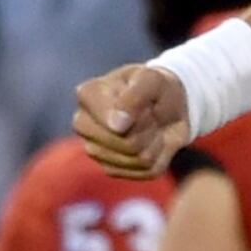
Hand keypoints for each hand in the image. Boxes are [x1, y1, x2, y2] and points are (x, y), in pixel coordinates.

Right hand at [72, 64, 191, 177]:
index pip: (117, 122)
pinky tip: (150, 141)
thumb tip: (116, 126)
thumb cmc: (155, 87)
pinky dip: (159, 157)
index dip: (141, 115)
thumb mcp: (152, 80)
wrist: (166, 104)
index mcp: (87, 95)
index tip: (145, 102)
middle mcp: (83, 124)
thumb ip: (134, 97)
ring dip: (155, 142)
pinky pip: (146, 171)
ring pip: (139, 159)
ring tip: (150, 125)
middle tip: (149, 113)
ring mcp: (94, 149)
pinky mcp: (110, 169)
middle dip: (149, 128)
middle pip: (129, 143)